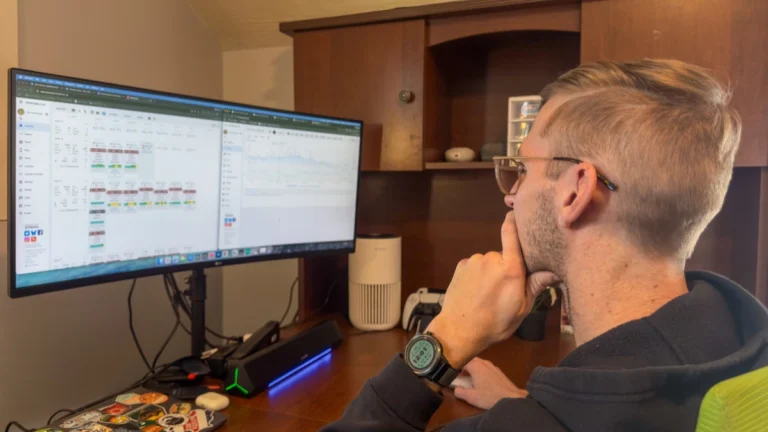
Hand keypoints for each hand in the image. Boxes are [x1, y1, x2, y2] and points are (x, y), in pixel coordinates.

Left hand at [425, 211, 559, 367]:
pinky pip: (474, 267)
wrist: (459, 330)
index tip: (515, 212)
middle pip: (503, 256)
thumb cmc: (495, 323)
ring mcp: (473, 261)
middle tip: (505, 289)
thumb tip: (556, 271)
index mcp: (511, 267)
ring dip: (490, 272)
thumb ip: (536, 285)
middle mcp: (491, 258)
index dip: (514, 221)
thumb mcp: (522, 308)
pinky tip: (475, 292)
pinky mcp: (460, 266)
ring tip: (488, 294)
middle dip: (506, 267)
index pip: (512, 234)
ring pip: (488, 262)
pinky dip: (477, 275)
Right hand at [453, 357, 527, 409]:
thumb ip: (459, 391)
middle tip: (460, 375)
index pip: (462, 361)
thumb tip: (455, 388)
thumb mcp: (471, 397)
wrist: (511, 398)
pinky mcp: (498, 371)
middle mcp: (484, 362)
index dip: (456, 367)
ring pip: (479, 363)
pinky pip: (486, 367)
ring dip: (473, 368)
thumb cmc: (489, 396)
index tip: (453, 374)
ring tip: (469, 378)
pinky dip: (481, 371)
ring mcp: (492, 366)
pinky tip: (482, 381)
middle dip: (464, 366)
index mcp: (476, 366)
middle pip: (471, 360)